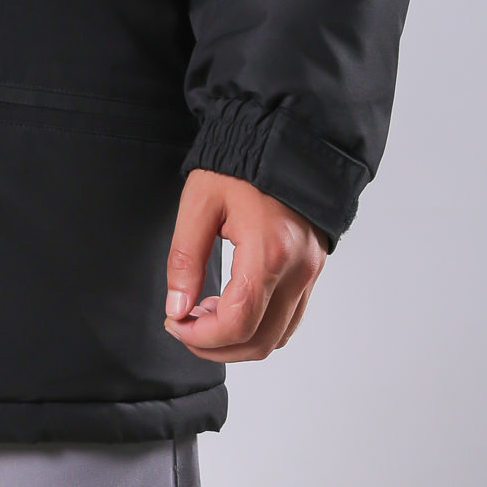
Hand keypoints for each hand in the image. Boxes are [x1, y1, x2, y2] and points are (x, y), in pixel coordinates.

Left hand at [164, 169, 325, 361]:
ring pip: (277, 337)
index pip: (238, 322)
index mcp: (269, 251)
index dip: (202, 336)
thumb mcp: (199, 203)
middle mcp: (297, 269)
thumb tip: (177, 309)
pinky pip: (288, 319)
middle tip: (183, 326)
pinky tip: (229, 305)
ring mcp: (310, 273)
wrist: (281, 139)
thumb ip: (185, 259)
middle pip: (260, 341)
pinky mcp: (311, 271)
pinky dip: (258, 326)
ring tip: (203, 313)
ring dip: (237, 340)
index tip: (175, 323)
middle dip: (216, 346)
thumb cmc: (239, 165)